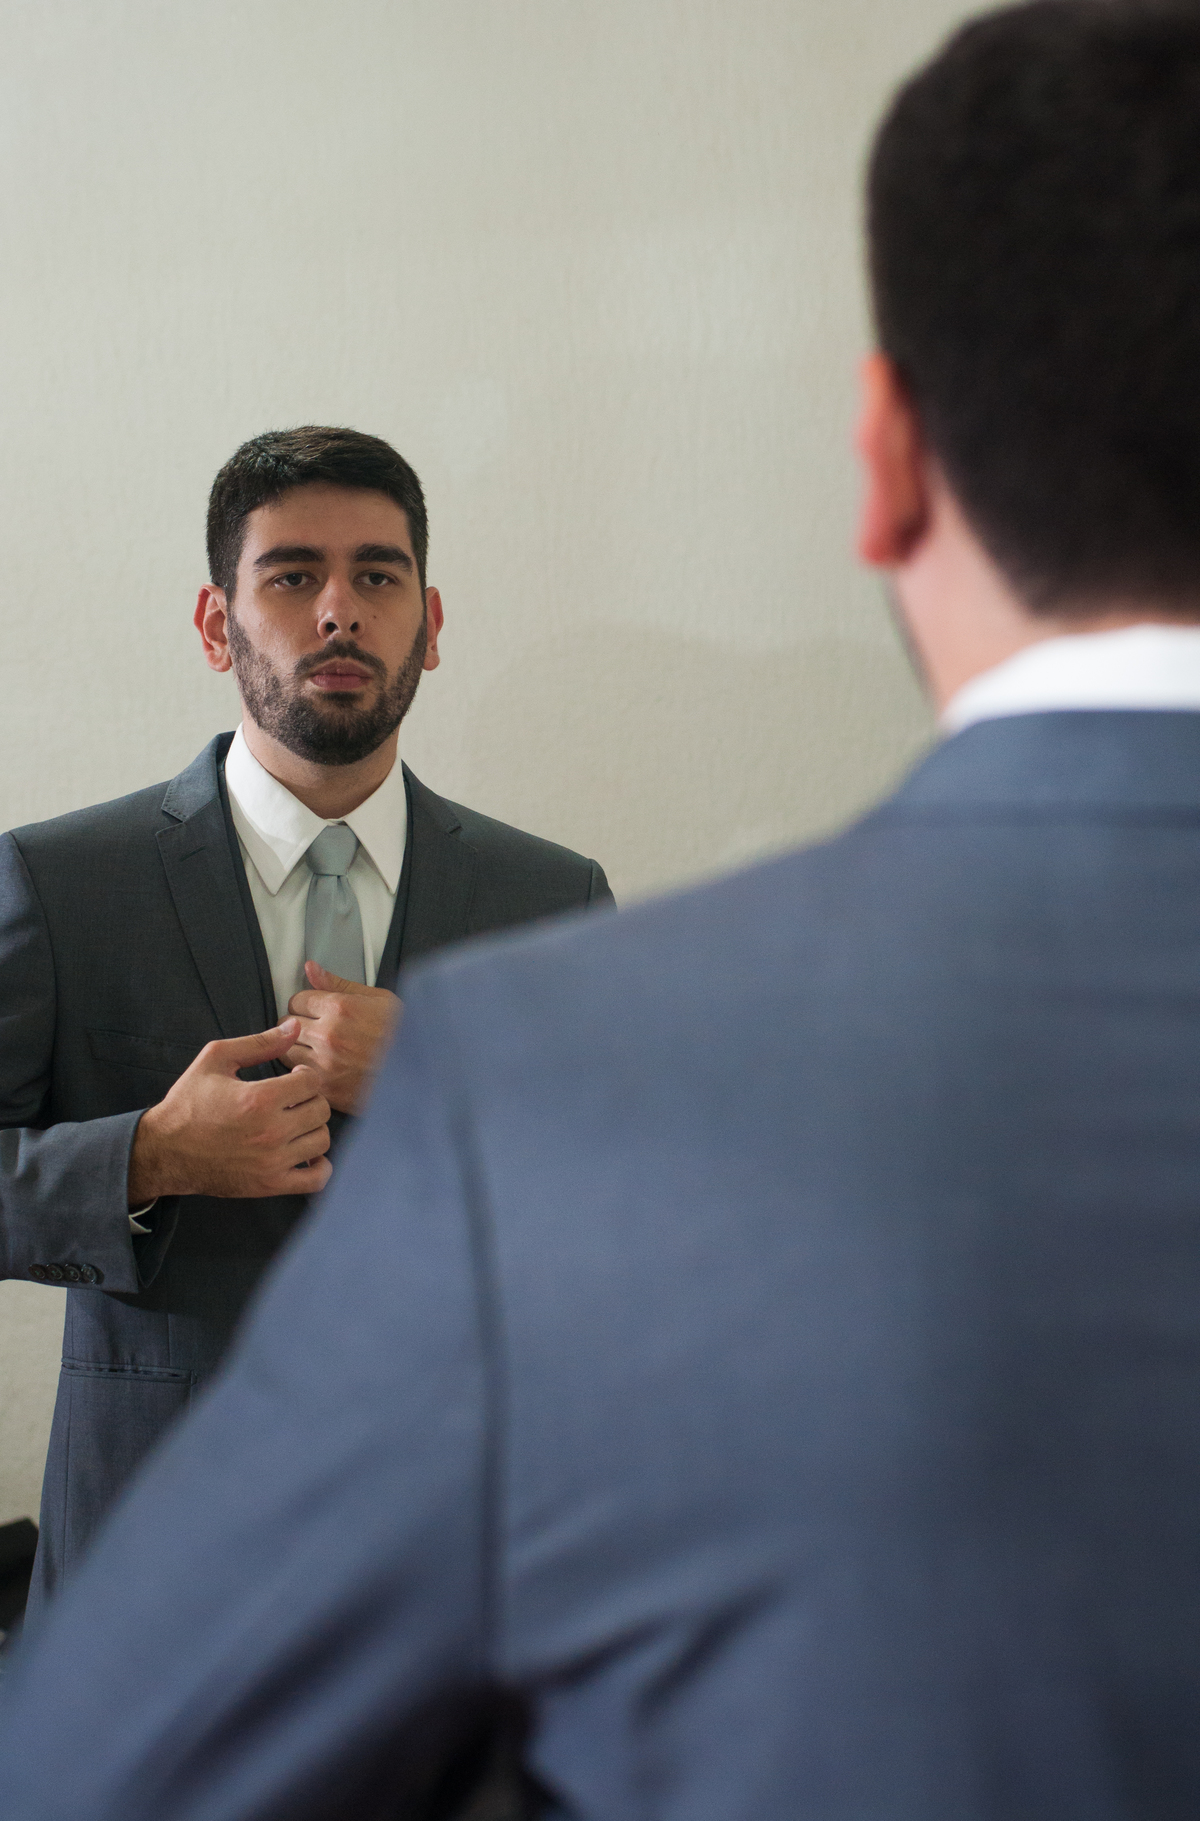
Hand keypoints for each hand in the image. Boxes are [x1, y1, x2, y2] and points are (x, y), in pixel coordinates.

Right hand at [128, 1020, 331, 1202]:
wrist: (164, 1151)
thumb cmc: (188, 1104)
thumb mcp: (216, 1060)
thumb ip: (259, 1042)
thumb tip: (294, 1026)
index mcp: (259, 1098)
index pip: (312, 1082)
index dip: (306, 1075)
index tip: (294, 1078)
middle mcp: (270, 1132)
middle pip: (321, 1110)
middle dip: (310, 1099)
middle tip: (294, 1100)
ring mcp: (272, 1162)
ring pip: (322, 1140)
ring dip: (313, 1128)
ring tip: (297, 1123)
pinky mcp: (269, 1185)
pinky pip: (316, 1179)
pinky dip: (320, 1167)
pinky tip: (306, 1153)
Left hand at [285, 962, 401, 1114]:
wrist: (421, 1075)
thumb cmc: (403, 1035)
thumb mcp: (378, 999)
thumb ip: (339, 984)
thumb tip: (310, 968)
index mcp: (341, 1008)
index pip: (297, 999)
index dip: (307, 1004)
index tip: (315, 1010)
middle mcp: (329, 1035)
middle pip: (287, 1024)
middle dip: (300, 1024)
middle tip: (317, 1029)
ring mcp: (326, 1064)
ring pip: (285, 1050)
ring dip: (297, 1048)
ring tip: (317, 1049)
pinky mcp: (326, 1088)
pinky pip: (297, 1074)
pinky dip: (304, 1071)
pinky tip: (321, 1068)